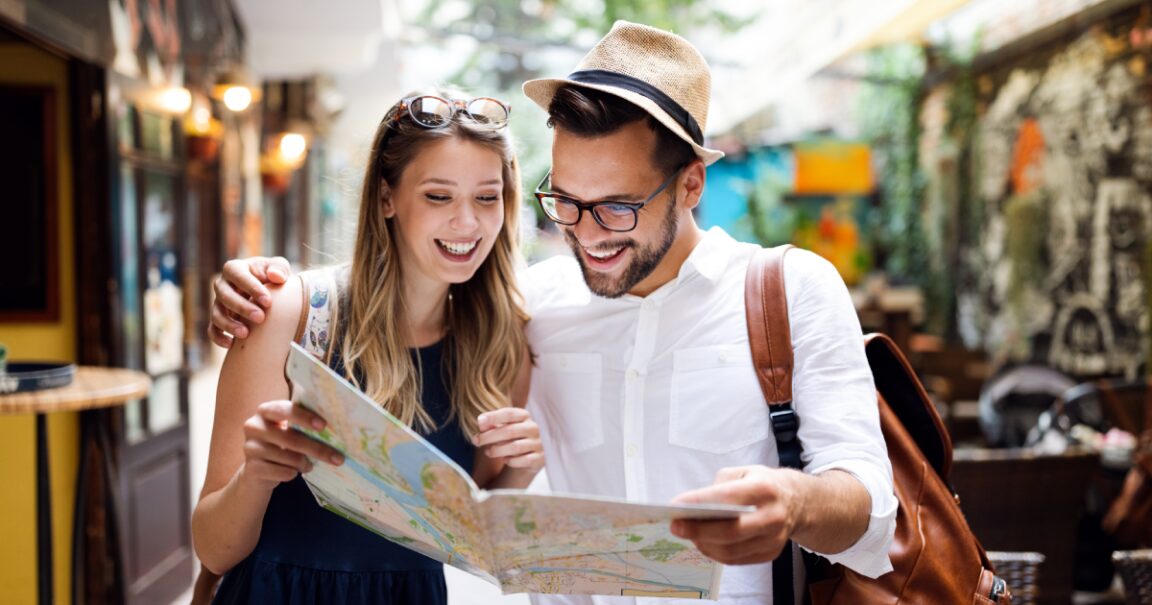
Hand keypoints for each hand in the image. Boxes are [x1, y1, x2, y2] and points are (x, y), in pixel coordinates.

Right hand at [209, 256, 291, 348]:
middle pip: (225, 295)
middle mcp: (222, 284)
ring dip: (229, 324)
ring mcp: (218, 303)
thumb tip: (276, 276)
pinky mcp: (218, 319)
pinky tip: (231, 344)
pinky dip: (218, 337)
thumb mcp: (279, 267)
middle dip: (242, 307)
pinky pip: (212, 329)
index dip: (251, 287)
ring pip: (217, 313)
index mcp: (235, 268)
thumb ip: (279, 268)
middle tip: (260, 318)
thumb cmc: (272, 276)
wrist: (268, 291)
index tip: (268, 301)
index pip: (238, 275)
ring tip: (246, 334)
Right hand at [240, 400, 344, 489]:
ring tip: (309, 465)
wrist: (258, 471)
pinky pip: (282, 472)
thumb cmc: (281, 445)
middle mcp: (253, 426)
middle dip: (317, 448)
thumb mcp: (289, 430)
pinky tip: (294, 472)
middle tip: (338, 458)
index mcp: (265, 411)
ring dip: (305, 463)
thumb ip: (304, 425)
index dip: (304, 417)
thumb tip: (335, 429)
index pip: (284, 409)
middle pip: (290, 438)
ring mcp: (249, 447)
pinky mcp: (251, 468)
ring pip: (289, 457)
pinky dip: (293, 474)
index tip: (323, 426)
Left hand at [472, 408, 543, 474]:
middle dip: (490, 436)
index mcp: (524, 416)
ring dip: (498, 450)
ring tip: (488, 452)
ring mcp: (537, 443)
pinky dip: (511, 461)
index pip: (509, 413)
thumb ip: (491, 425)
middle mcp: (533, 428)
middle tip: (477, 441)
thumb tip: (481, 423)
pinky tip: (504, 460)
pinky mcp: (539, 458)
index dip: (493, 417)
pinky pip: (523, 460)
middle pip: (510, 431)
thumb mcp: (501, 429)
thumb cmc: (510, 439)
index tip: (479, 422)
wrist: (527, 456)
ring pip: (515, 447)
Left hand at [669, 465, 801, 564]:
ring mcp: (774, 538)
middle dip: (698, 530)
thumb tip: (693, 507)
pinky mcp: (771, 553)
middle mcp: (772, 516)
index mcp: (764, 489)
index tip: (675, 505)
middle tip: (675, 526)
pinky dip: (716, 553)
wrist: (796, 501)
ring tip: (687, 535)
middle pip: (730, 531)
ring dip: (704, 544)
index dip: (699, 502)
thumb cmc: (761, 483)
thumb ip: (719, 486)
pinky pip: (737, 559)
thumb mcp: (742, 472)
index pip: (728, 498)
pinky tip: (703, 543)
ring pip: (731, 550)